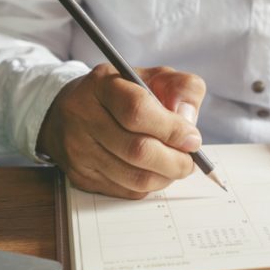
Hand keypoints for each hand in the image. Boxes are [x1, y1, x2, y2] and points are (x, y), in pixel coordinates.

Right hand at [37, 63, 206, 198]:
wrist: (76, 109)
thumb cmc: (125, 93)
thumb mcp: (156, 78)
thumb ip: (182, 89)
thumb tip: (188, 120)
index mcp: (103, 84)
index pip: (137, 110)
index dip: (171, 129)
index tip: (193, 139)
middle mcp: (83, 115)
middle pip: (137, 150)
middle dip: (174, 161)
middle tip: (191, 161)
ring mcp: (78, 148)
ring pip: (133, 177)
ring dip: (164, 177)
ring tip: (176, 166)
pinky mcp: (80, 175)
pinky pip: (125, 191)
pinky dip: (148, 186)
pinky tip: (154, 172)